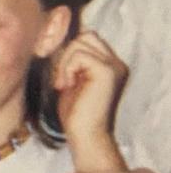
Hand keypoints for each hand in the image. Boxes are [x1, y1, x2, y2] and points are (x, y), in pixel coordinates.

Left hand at [54, 31, 127, 171]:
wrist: (85, 137)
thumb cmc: (75, 116)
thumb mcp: (71, 83)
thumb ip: (70, 64)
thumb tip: (55, 44)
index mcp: (110, 66)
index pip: (88, 40)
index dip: (69, 54)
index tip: (61, 78)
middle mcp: (116, 63)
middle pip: (86, 36)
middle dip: (67, 55)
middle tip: (61, 80)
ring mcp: (114, 66)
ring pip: (81, 41)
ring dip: (65, 62)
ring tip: (63, 84)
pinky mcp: (106, 71)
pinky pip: (79, 55)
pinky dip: (67, 69)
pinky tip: (66, 87)